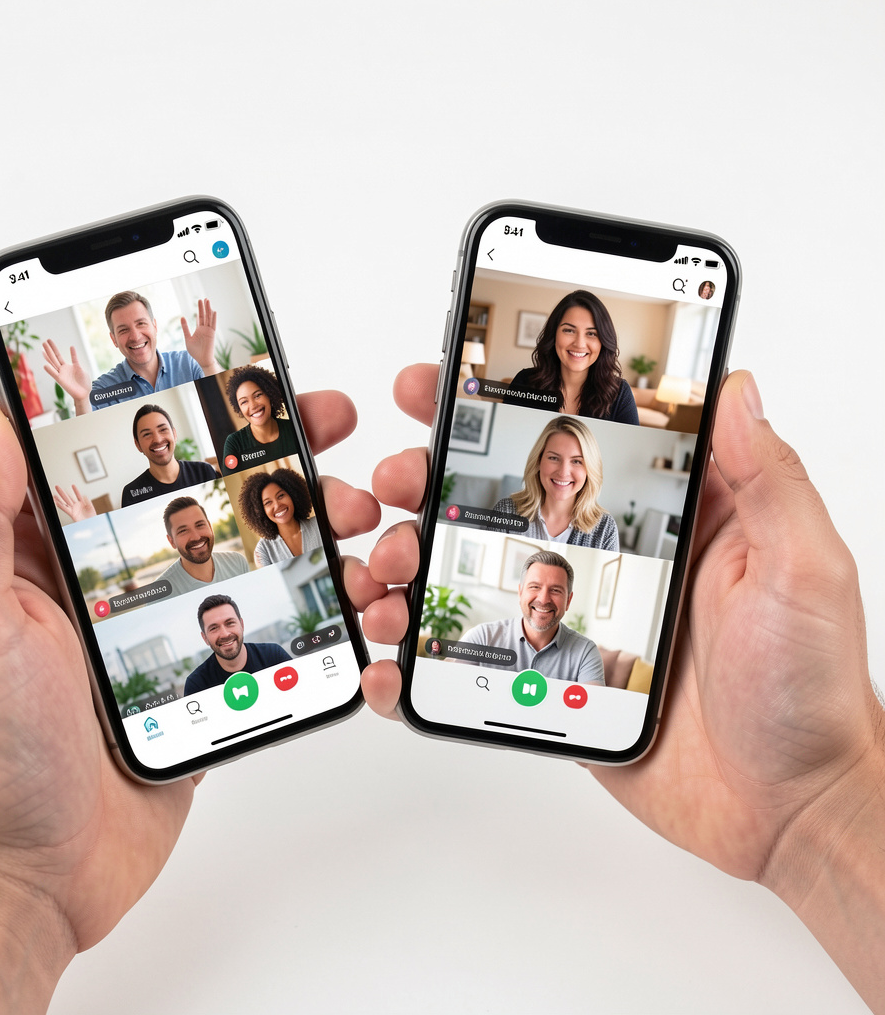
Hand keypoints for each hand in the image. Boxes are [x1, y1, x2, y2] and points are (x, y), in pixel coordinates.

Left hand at [0, 390, 377, 1013]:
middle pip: (200, 496)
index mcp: (44, 556)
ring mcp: (159, 630)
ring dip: (305, 530)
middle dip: (268, 458)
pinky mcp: (197, 678)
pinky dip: (311, 610)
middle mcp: (107, 584)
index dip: (172, 409)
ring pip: (244, 557)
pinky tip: (349, 597)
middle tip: (322, 429)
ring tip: (355, 520)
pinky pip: (261, 628)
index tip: (233, 376)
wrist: (29, 879)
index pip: (115, 457)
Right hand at [42, 339, 90, 414]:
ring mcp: (61, 374)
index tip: (49, 341)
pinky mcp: (61, 380)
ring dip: (48, 355)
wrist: (84, 394)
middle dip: (50, 349)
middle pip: (54, 357)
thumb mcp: (81, 369)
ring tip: (43, 348)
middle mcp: (62, 370)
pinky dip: (50, 370)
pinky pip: (55, 374)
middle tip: (44, 341)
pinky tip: (45, 365)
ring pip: (53, 363)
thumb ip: (76, 360)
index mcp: (68, 367)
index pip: (59, 356)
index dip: (55, 348)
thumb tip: (72, 348)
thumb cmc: (84, 383)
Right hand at [53, 483, 95, 521]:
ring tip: (54, 494)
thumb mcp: (91, 507)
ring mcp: (73, 510)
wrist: (91, 524)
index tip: (73, 485)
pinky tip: (56, 502)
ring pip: (65, 502)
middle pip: (68, 497)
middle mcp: (76, 506)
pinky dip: (60, 505)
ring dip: (59, 498)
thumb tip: (84, 496)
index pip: (78, 495)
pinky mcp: (72, 514)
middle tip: (57, 487)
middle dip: (62, 492)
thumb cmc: (91, 517)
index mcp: (81, 504)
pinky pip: (65, 509)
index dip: (75, 490)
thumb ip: (88, 501)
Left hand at [180, 297, 218, 374]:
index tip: (199, 302)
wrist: (202, 360)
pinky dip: (213, 318)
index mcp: (199, 330)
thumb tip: (182, 317)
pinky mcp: (212, 334)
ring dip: (208, 309)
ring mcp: (208, 331)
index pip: (199, 317)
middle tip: (203, 299)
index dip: (199, 310)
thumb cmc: (195, 351)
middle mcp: (204, 329)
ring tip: (207, 300)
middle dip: (203, 307)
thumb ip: (185, 328)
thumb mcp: (188, 338)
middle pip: (204, 315)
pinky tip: (213, 311)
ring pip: (209, 318)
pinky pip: (213, 324)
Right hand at [361, 363, 884, 1007]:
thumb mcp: (800, 569)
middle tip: (397, 478)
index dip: (510, 408)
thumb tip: (733, 389)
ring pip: (478, 574)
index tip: (451, 384)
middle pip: (505, 503)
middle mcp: (613, 560)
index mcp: (667, 519)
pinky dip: (428, 654)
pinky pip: (481, 656)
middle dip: (435, 480)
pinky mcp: (556, 677)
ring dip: (416, 561)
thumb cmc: (807, 690)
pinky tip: (396, 653)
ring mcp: (577, 617)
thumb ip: (766, 480)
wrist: (787, 808)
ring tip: (385, 567)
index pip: (577, 444)